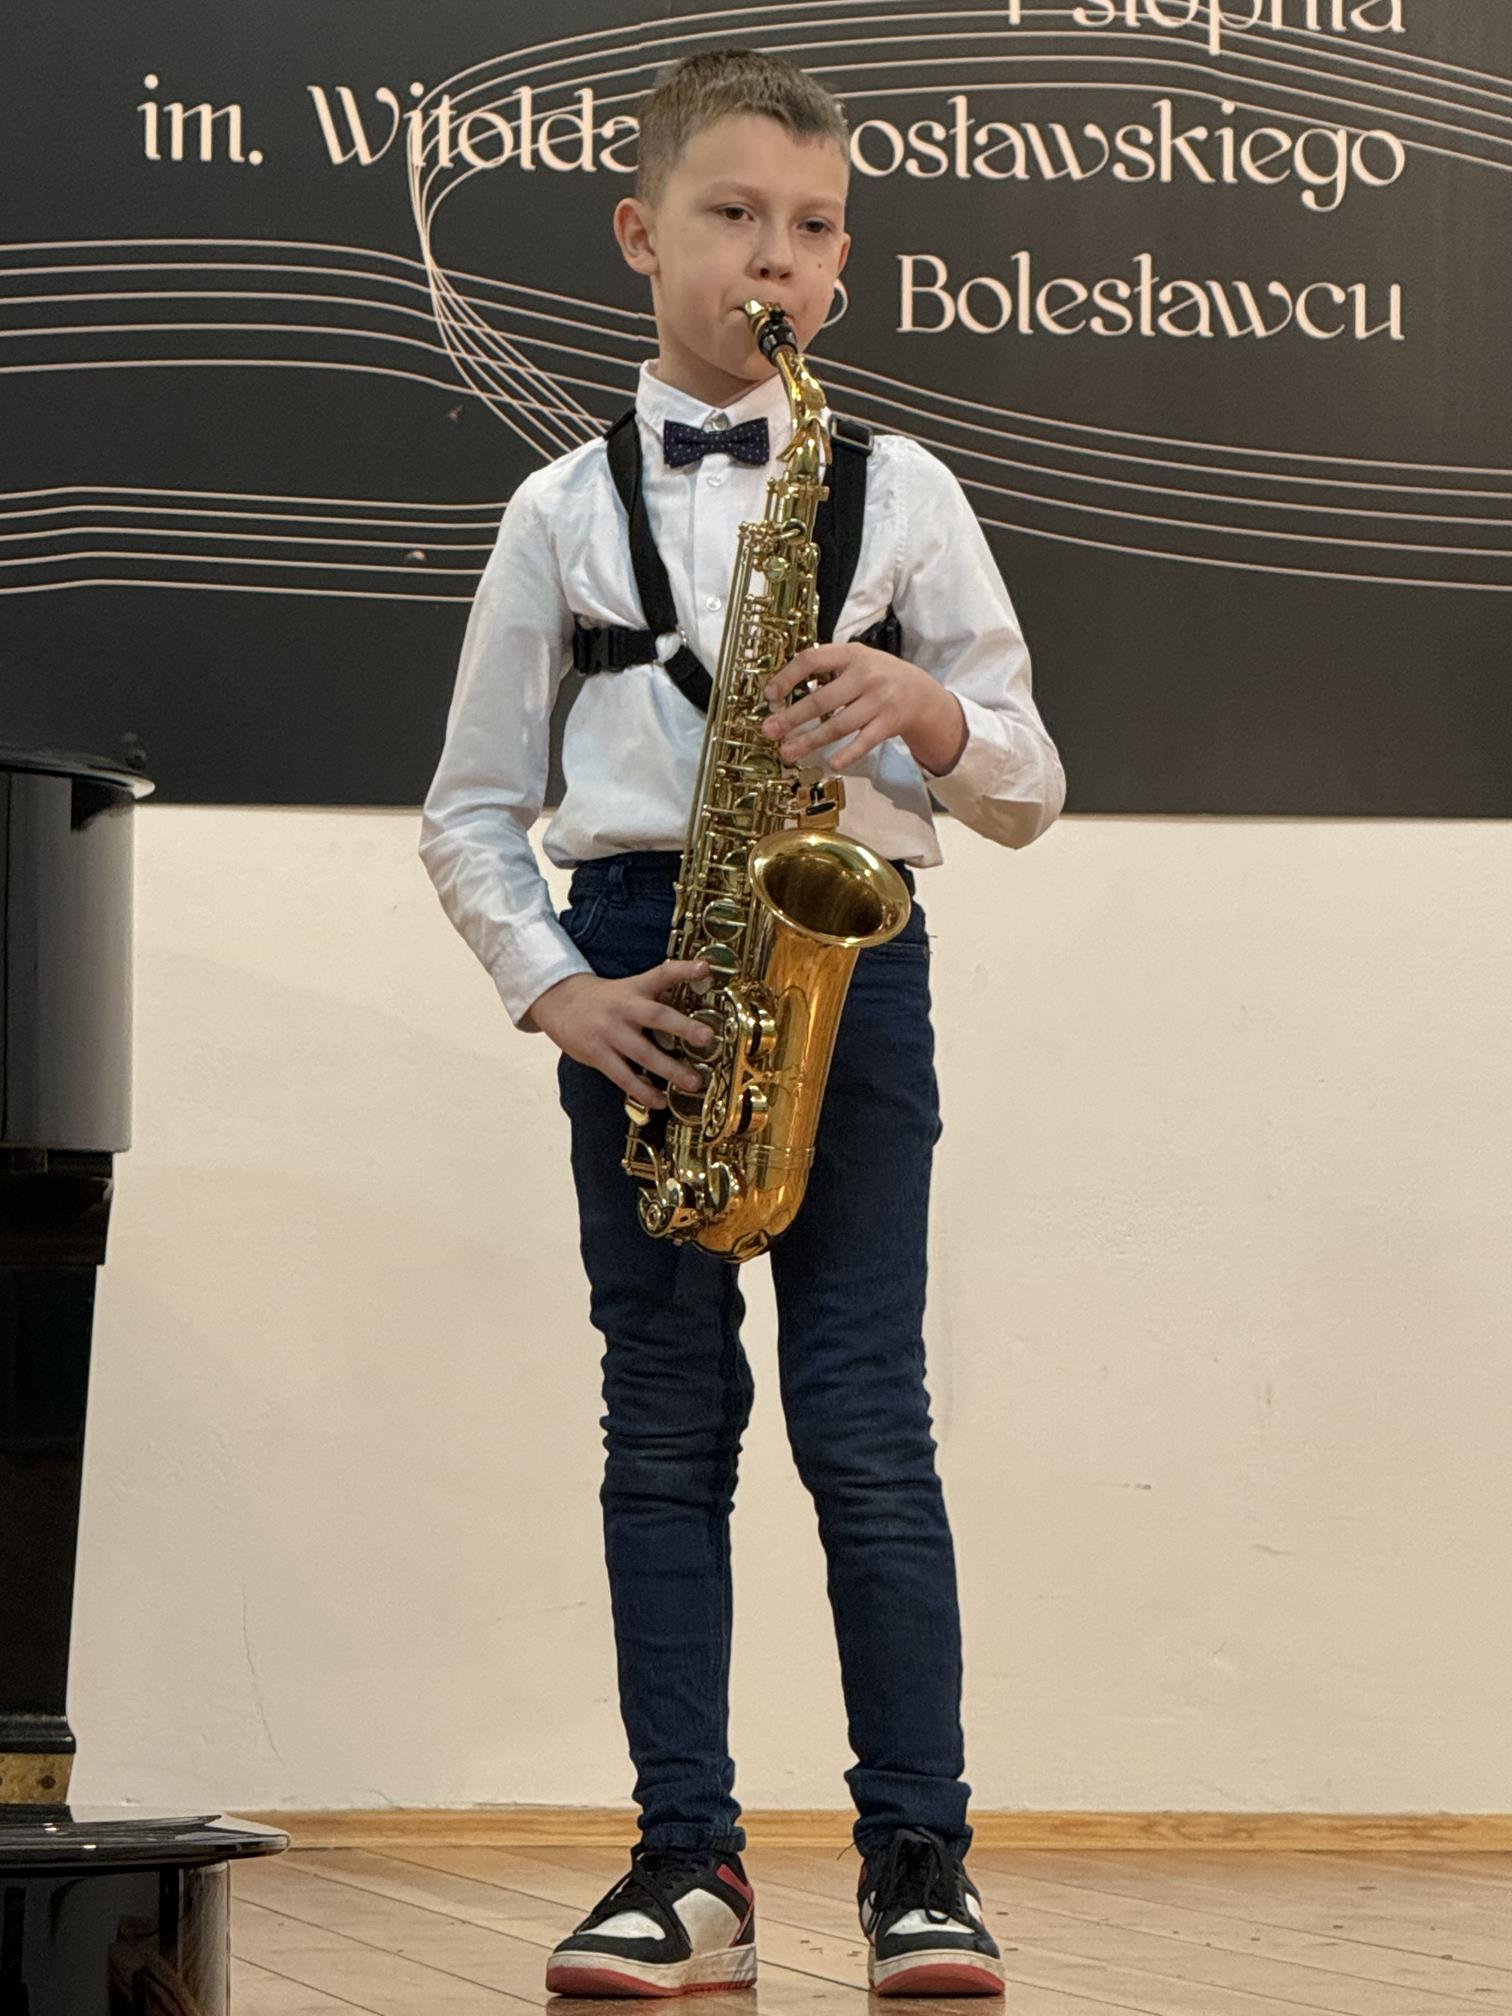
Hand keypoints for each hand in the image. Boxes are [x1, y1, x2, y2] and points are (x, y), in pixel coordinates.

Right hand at [531, 958, 716, 1109]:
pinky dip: (642, 1090)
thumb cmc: (603, 999)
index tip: (705, 968)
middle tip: (707, 1037)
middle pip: (656, 1016)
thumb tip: (693, 1003)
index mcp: (635, 989)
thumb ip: (655, 997)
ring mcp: (610, 1033)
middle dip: (683, 1027)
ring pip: (643, 1052)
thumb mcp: (628, 988)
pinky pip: (623, 1076)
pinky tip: (659, 1100)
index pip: (662, 974)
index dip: (684, 970)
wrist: (558, 1002)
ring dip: (670, 1070)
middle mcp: (624, 1009)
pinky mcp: (598, 1054)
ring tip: (693, 1083)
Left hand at [761, 644, 967, 776]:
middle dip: (792, 718)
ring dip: (810, 741)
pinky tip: (831, 763)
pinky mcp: (889, 723)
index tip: (770, 695)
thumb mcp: (856, 660)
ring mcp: (879, 701)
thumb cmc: (879, 677)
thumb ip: (826, 669)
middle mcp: (865, 676)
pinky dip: (848, 754)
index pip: (812, 659)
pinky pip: (864, 741)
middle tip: (769, 731)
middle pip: (822, 699)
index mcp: (851, 654)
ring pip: (839, 725)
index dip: (788, 676)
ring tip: (787, 752)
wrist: (922, 693)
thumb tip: (782, 693)